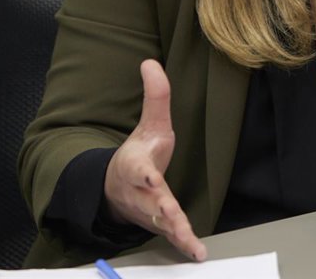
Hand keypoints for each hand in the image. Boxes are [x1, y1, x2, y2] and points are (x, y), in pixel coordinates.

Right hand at [103, 60, 206, 260]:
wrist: (118, 189)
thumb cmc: (140, 154)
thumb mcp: (150, 124)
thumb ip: (155, 96)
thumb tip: (150, 62)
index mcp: (137, 166)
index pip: (139, 169)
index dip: (144, 174)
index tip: (150, 177)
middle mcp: (141, 191)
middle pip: (151, 201)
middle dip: (161, 209)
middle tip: (170, 216)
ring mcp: (149, 210)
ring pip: (160, 222)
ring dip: (174, 231)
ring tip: (189, 241)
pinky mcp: (159, 224)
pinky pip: (172, 236)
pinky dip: (184, 244)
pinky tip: (197, 253)